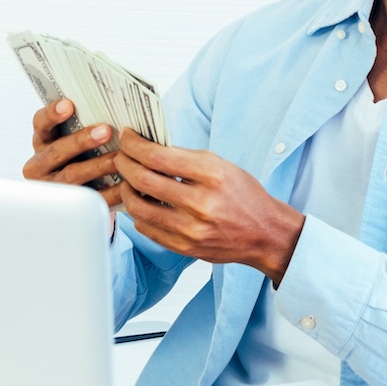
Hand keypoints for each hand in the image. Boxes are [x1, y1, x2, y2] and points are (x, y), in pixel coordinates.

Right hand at [22, 98, 122, 210]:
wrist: (72, 193)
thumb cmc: (77, 156)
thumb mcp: (72, 139)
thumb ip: (83, 125)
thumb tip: (112, 108)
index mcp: (41, 142)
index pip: (41, 124)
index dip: (52, 114)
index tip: (68, 104)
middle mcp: (40, 165)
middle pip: (57, 151)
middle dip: (82, 140)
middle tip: (106, 131)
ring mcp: (52, 186)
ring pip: (72, 175)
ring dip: (98, 165)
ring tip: (119, 158)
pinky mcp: (69, 206)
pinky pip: (90, 198)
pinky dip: (110, 190)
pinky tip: (125, 183)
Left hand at [114, 129, 304, 286]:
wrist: (264, 233)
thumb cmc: (244, 195)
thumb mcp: (221, 165)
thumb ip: (186, 158)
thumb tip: (149, 148)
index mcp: (212, 175)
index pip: (159, 157)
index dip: (135, 145)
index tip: (128, 137)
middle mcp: (201, 203)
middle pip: (144, 180)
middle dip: (125, 164)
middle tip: (121, 156)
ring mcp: (192, 230)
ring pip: (140, 208)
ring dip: (127, 190)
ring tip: (128, 180)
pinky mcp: (185, 248)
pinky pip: (148, 229)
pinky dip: (138, 213)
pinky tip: (141, 202)